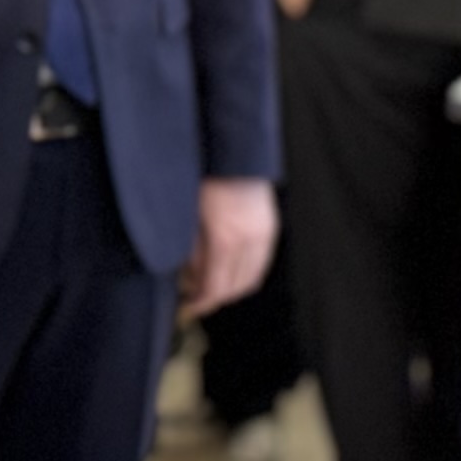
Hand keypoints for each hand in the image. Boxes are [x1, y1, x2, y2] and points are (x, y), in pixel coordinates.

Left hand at [182, 180, 277, 316]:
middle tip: (196, 296)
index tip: (189, 307)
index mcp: (226, 240)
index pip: (216, 289)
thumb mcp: (189, 217)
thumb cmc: (205, 179)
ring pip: (252, 278)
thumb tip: (191, 279)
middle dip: (216, 298)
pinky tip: (230, 266)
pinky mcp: (271, 227)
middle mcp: (250, 241)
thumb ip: (192, 252)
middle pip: (236, 289)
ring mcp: (264, 234)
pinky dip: (246, 272)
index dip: (202, 303)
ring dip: (233, 288)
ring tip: (212, 282)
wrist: (232, 153)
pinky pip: (261, 262)